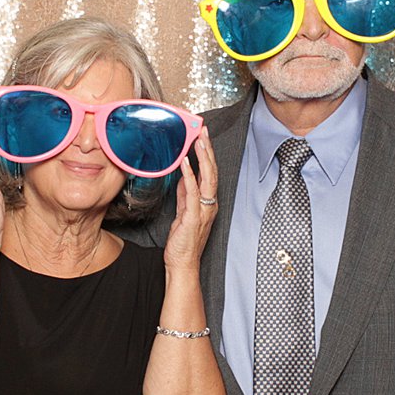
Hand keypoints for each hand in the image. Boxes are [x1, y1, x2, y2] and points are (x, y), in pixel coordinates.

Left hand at [162, 128, 217, 272]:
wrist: (182, 264)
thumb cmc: (183, 242)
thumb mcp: (184, 212)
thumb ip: (186, 195)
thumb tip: (184, 177)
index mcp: (207, 203)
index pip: (210, 173)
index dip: (207, 154)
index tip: (203, 136)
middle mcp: (209, 205)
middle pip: (212, 172)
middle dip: (208, 149)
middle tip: (203, 130)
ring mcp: (203, 210)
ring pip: (207, 179)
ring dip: (203, 158)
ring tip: (198, 140)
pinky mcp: (193, 217)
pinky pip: (193, 193)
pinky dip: (190, 176)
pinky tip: (185, 163)